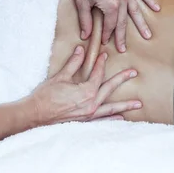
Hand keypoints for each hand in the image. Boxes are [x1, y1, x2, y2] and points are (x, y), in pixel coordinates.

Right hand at [26, 46, 141, 125]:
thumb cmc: (45, 96)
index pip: (98, 75)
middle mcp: (91, 104)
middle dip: (122, 79)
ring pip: (111, 108)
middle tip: (133, 73)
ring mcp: (88, 115)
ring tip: (138, 104)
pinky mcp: (84, 122)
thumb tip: (81, 50)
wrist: (34, 115)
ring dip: (125, 105)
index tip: (105, 56)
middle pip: (109, 89)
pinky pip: (102, 120)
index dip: (101, 64)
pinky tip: (120, 118)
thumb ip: (73, 63)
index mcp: (86, 91)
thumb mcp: (60, 77)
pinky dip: (112, 119)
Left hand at [66, 0, 159, 52]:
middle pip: (123, 20)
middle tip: (124, 48)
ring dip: (141, 23)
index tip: (105, 41)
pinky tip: (156, 8)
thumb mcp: (81, 1)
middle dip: (122, 35)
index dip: (107, 34)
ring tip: (147, 35)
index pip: (110, 24)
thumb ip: (85, 20)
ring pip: (135, 10)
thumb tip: (85, 35)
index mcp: (110, 4)